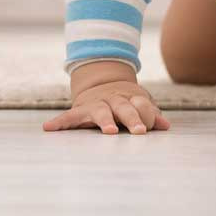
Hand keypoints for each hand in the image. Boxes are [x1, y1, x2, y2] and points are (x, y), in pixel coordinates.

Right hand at [42, 79, 170, 134]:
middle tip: (139, 131)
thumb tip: (166, 126)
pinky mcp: (79, 111)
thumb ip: (150, 115)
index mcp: (130, 99)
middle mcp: (113, 100)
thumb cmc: (124, 102)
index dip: (147, 115)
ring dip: (105, 120)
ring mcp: (95, 104)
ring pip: (101, 110)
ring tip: (109, 131)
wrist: (100, 84)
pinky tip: (49, 128)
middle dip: (132, 118)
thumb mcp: (138, 105)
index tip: (148, 129)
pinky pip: (68, 117)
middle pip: (124, 107)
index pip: (142, 104)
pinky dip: (59, 122)